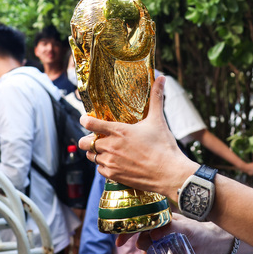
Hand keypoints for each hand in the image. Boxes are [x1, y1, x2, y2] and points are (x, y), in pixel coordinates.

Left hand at [78, 76, 195, 198]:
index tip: (86, 119)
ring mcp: (110, 162)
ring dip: (96, 152)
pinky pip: (99, 169)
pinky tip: (114, 161)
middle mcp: (110, 146)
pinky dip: (104, 165)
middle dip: (88, 139)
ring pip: (91, 156)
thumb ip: (156, 98)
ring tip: (107, 149)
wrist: (169, 174)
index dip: (85, 120)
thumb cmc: (163, 147)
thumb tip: (162, 77)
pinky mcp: (113, 175)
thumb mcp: (158, 120)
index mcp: (119, 131)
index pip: (89, 123)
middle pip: (84, 142)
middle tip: (97, 137)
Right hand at [127, 214, 233, 253]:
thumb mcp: (186, 228)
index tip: (120, 240)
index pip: (138, 221)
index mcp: (159, 219)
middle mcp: (157, 229)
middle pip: (139, 237)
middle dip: (140, 244)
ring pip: (144, 250)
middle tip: (147, 248)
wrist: (208, 242)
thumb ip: (171, 228)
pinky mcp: (164, 252)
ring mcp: (160, 242)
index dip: (127, 229)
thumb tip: (154, 234)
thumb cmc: (197, 230)